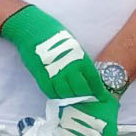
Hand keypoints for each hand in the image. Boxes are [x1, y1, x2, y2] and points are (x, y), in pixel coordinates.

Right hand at [0, 5, 116, 135]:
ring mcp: (56, 75)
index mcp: (81, 59)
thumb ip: (79, 62)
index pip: (93, 80)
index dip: (98, 91)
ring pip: (67, 95)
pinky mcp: (43, 79)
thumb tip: (84, 76)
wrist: (34, 31)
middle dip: (86, 98)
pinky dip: (58, 98)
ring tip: (75, 104)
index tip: (101, 97)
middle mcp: (70, 69)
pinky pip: (53, 94)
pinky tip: (60, 98)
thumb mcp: (74, 46)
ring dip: (72, 100)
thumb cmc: (55, 35)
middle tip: (88, 104)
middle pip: (82, 91)